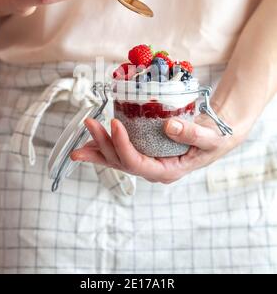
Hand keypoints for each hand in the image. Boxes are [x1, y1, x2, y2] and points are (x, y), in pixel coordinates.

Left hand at [70, 114, 243, 183]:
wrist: (215, 135)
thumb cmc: (215, 138)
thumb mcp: (211, 137)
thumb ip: (193, 133)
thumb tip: (169, 126)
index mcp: (168, 171)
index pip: (138, 164)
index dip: (123, 146)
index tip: (115, 124)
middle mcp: (154, 170)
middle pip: (122, 161)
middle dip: (103, 144)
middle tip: (90, 122)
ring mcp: (148, 162)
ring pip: (117, 160)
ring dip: (98, 149)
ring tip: (79, 143)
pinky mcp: (145, 152)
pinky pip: (120, 153)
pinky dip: (105, 147)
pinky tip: (90, 143)